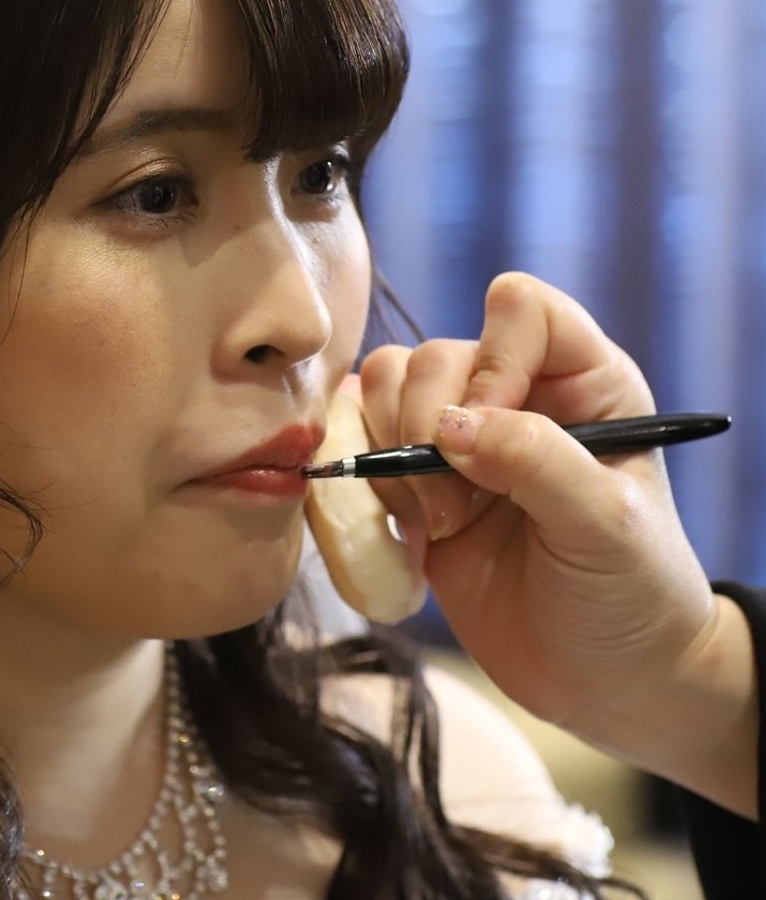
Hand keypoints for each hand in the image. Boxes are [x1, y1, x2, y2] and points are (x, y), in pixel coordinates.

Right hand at [357, 272, 719, 742]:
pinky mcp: (417, 485)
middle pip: (432, 354)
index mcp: (581, 383)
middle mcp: (514, 396)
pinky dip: (367, 486)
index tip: (489, 432)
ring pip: (382, 388)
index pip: (521, 310)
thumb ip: (535, 461)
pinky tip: (410, 537)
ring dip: (391, 457)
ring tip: (436, 524)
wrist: (604, 682)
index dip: (493, 359)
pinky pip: (360, 447)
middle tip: (456, 507)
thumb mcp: (605, 527)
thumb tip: (448, 427)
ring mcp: (460, 441)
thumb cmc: (632, 596)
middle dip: (426, 429)